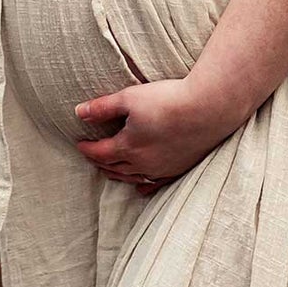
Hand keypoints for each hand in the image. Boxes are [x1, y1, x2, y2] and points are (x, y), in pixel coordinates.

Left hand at [74, 78, 241, 197]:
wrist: (208, 108)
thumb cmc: (168, 100)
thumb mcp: (130, 97)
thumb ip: (103, 107)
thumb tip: (79, 112)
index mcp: (128, 147)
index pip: (100, 153)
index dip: (87, 149)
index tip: (79, 144)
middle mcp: (142, 163)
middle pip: (114, 167)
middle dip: (100, 162)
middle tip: (92, 156)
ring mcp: (162, 168)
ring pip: (132, 177)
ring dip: (117, 175)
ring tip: (109, 171)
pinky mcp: (179, 167)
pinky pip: (156, 183)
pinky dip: (144, 186)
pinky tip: (140, 188)